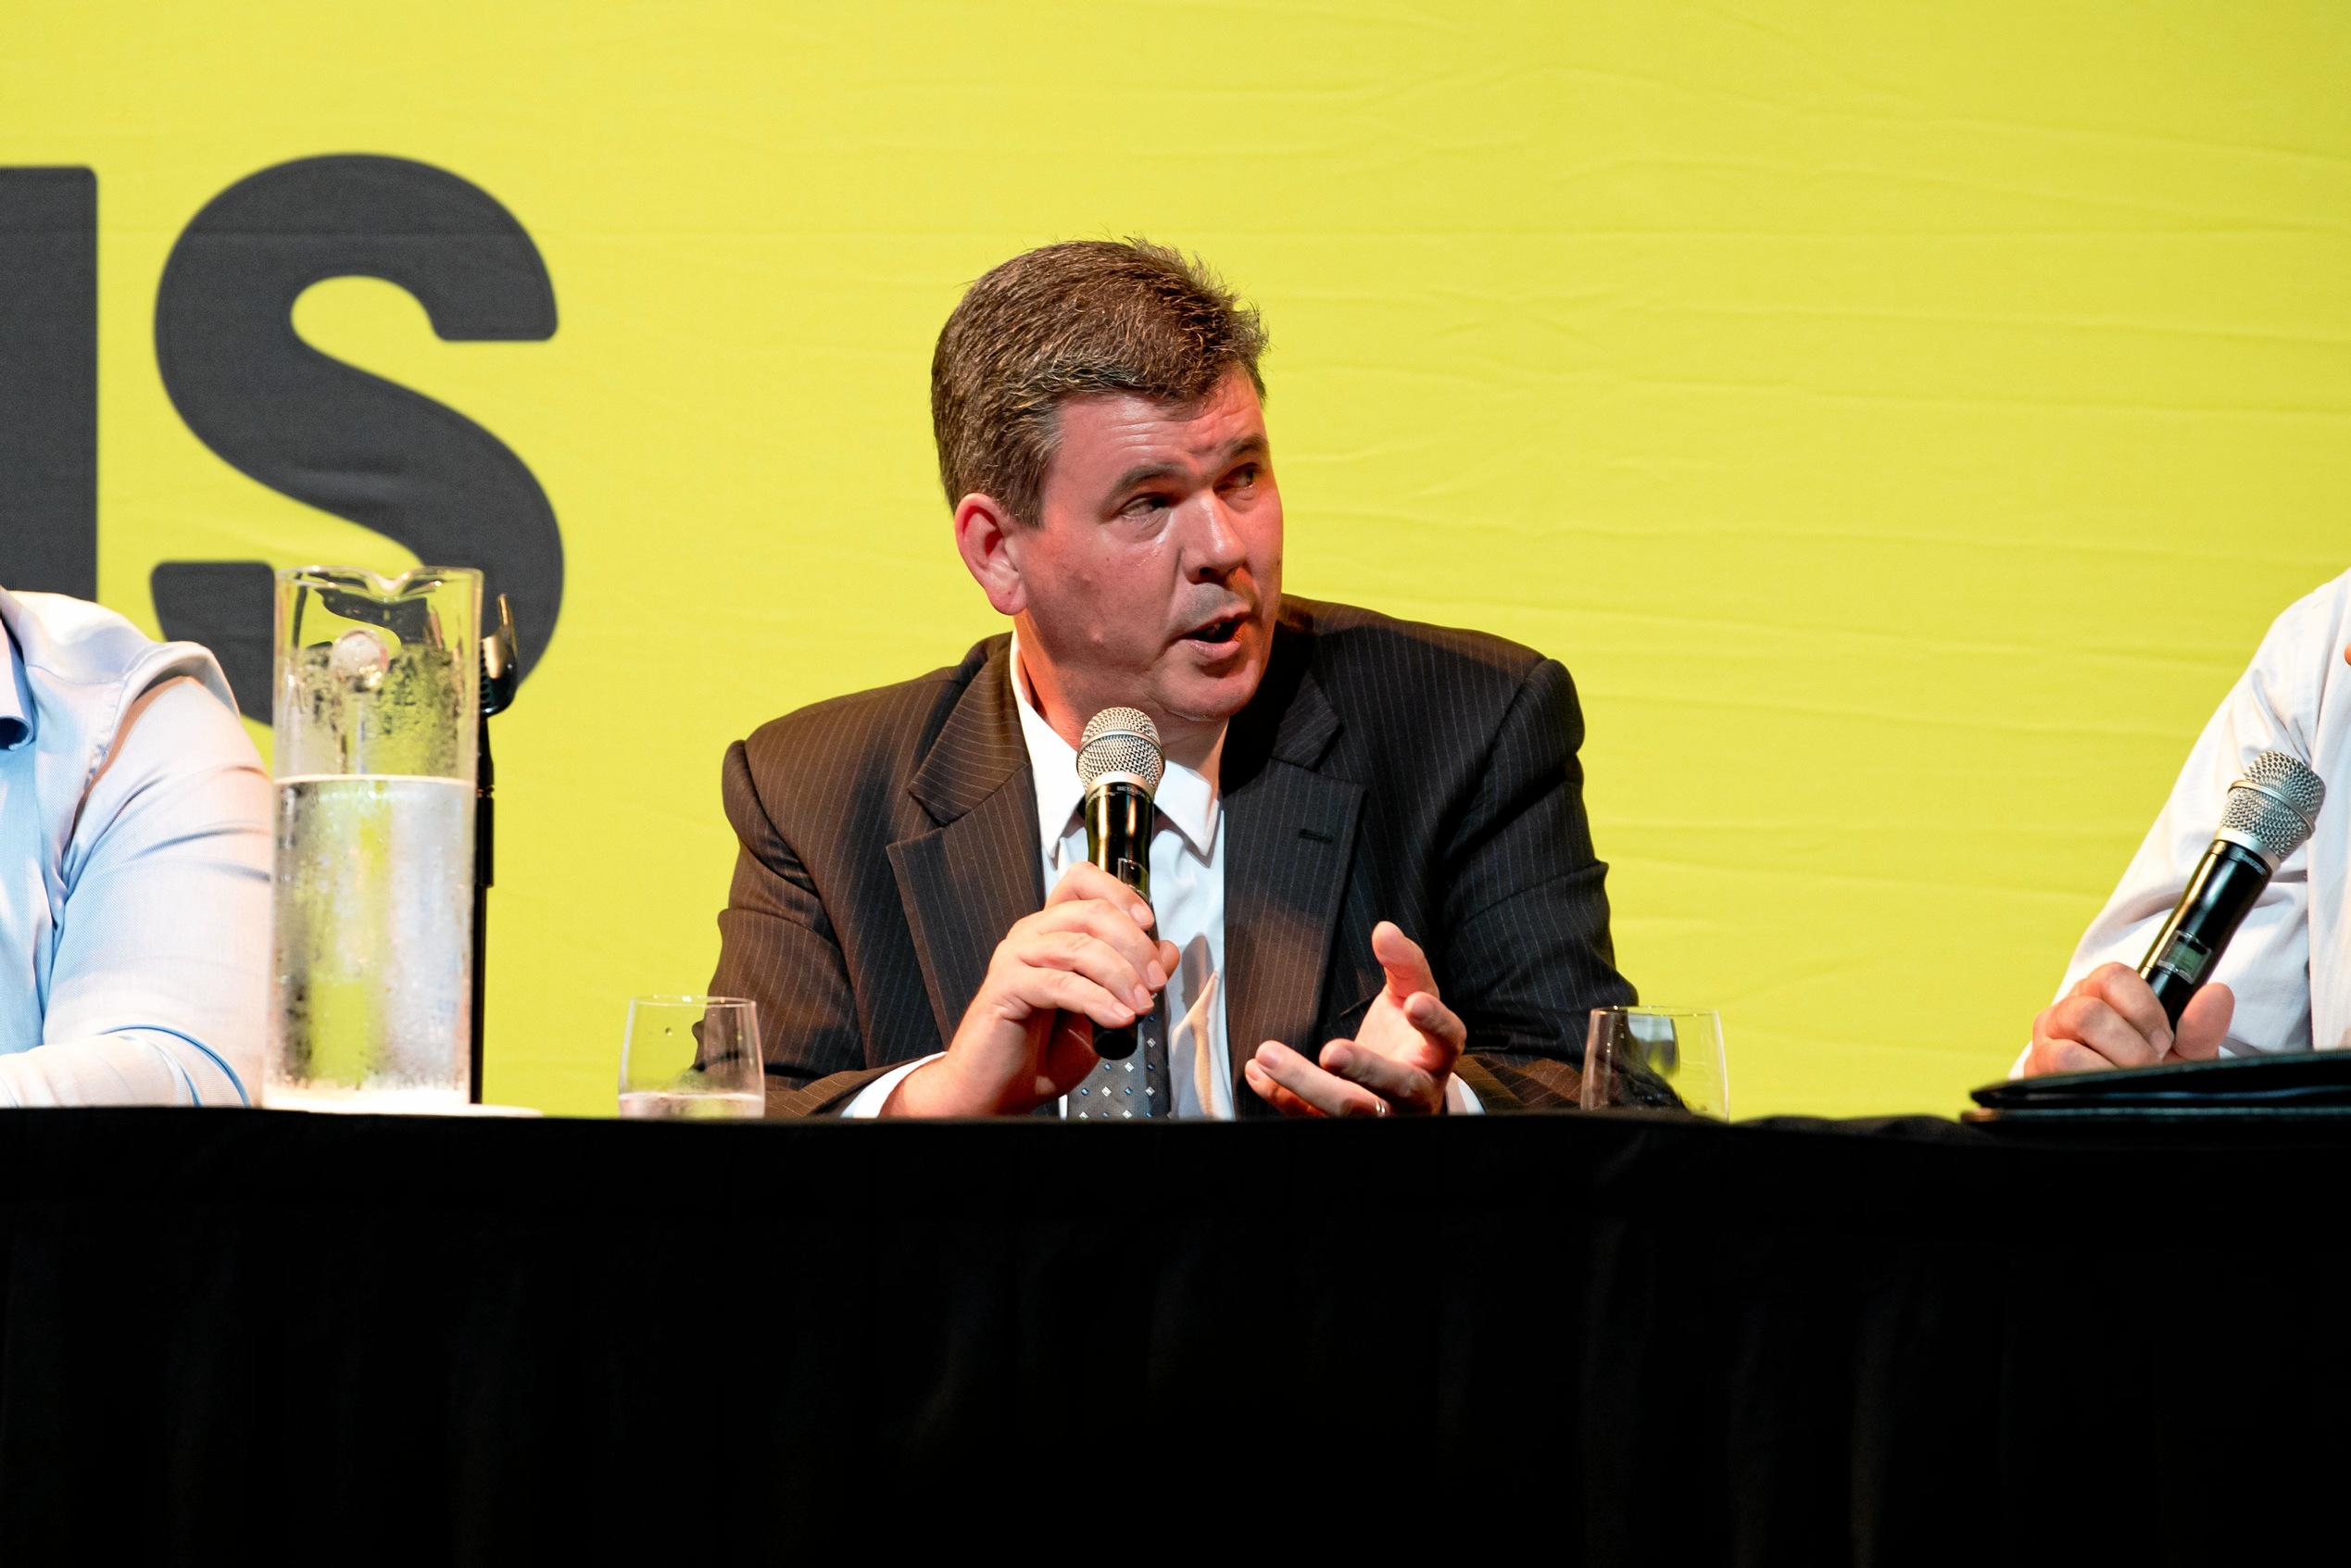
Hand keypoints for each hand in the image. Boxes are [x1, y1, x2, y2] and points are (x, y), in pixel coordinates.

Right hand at [886, 862, 1178, 1116]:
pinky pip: (1060, 982)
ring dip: (1121, 975)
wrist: (998, 1091)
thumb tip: (1166, 950)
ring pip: (1079, 945)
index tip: (1148, 922)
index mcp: (1054, 931)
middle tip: (1155, 981)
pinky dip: (1097, 1000)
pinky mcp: (1006, 986)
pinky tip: (1117, 1019)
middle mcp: (1033, 935)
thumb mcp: (1104, 1011)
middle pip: (1090, 911)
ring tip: (1140, 1005)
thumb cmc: (1042, 1052)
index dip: (1119, 893)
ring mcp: (1016, 957)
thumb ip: (1133, 978)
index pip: (1082, 882)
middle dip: (1134, 944)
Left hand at [1244, 921, 1466, 1116]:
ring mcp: (1382, 1118)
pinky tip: (1256, 1073)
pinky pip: (1312, 1119)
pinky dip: (1281, 1097)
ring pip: (1348, 1110)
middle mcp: (1416, 1093)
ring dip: (1305, 1084)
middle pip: (1393, 1086)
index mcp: (1437, 1055)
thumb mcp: (1412, 997)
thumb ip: (1402, 964)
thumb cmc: (1407, 1038)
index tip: (1413, 1002)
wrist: (1402, 1094)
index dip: (1434, 1022)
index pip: (1447, 1039)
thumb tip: (1384, 929)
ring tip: (1267, 1055)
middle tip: (1331, 1051)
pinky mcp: (1347, 1131)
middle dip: (1363, 1068)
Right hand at [2024, 961, 2232, 1075]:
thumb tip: (2217, 993)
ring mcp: (2046, 1040)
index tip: (2164, 1039)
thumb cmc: (2153, 1073)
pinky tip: (2104, 1091)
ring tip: (2126, 1081)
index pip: (2112, 976)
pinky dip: (2090, 1078)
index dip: (2143, 1009)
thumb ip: (2201, 1025)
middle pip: (2089, 1010)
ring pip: (2069, 1041)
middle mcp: (2067, 1011)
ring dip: (2110, 1064)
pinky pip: (2055, 1063)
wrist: (2131, 1113)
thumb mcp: (2184, 1053)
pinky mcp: (2034, 1069)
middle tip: (2147, 1065)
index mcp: (2101, 994)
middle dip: (2129, 1045)